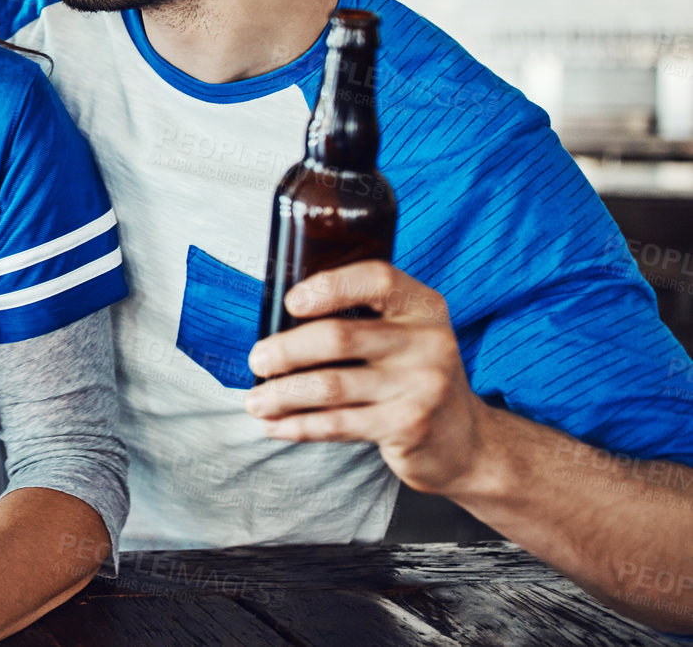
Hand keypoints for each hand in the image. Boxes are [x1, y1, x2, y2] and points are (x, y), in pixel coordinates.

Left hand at [244, 261, 492, 496]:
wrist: (467, 443)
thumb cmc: (413, 378)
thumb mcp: (403, 338)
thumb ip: (359, 320)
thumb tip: (276, 323)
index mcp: (423, 306)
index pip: (376, 279)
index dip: (329, 286)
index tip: (290, 302)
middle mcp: (429, 342)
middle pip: (338, 337)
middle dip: (285, 350)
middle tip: (257, 361)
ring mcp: (423, 386)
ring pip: (330, 386)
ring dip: (281, 394)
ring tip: (254, 401)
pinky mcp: (410, 426)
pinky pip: (338, 424)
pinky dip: (298, 425)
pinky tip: (275, 426)